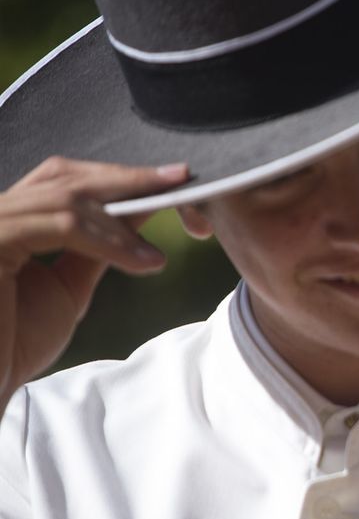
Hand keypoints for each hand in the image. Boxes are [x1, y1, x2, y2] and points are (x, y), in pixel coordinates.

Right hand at [0, 157, 187, 409]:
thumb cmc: (17, 342)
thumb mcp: (69, 285)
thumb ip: (98, 245)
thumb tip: (140, 209)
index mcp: (10, 217)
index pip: (64, 179)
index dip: (119, 178)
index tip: (174, 181)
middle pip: (65, 176)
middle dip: (129, 183)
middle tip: (181, 183)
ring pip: (68, 200)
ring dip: (124, 223)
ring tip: (158, 253)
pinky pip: (62, 226)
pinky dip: (109, 242)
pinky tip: (142, 261)